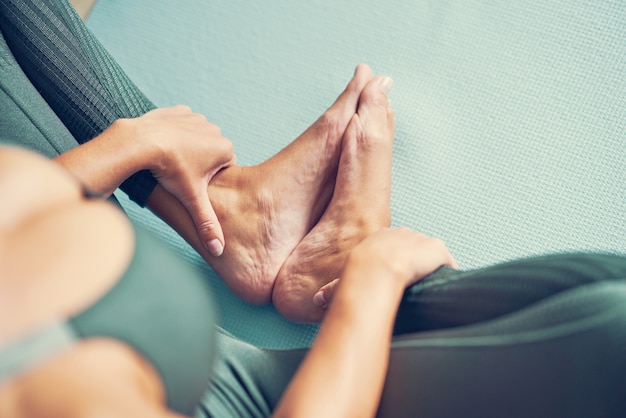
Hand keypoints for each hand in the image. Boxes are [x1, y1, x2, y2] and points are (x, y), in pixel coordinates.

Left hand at [130, 105, 234, 255]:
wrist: (140, 141)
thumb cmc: (169, 169)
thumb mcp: (191, 199)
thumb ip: (206, 224)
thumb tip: (219, 250)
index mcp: (225, 149)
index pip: (223, 170)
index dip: (206, 180)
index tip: (191, 183)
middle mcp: (216, 130)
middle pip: (210, 155)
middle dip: (197, 165)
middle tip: (178, 173)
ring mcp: (198, 118)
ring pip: (196, 140)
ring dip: (187, 149)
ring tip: (170, 159)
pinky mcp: (181, 110)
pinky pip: (182, 125)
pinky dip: (174, 134)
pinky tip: (163, 143)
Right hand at [313, 227, 457, 307]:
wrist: (376, 269)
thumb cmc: (356, 275)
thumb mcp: (342, 280)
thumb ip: (333, 289)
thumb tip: (316, 300)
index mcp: (380, 237)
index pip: (393, 246)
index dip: (396, 261)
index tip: (397, 276)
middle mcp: (402, 233)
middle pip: (415, 247)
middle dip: (417, 263)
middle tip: (416, 283)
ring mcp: (421, 239)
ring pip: (432, 255)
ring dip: (434, 269)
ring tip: (433, 286)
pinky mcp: (437, 249)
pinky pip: (448, 262)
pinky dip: (449, 273)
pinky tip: (447, 285)